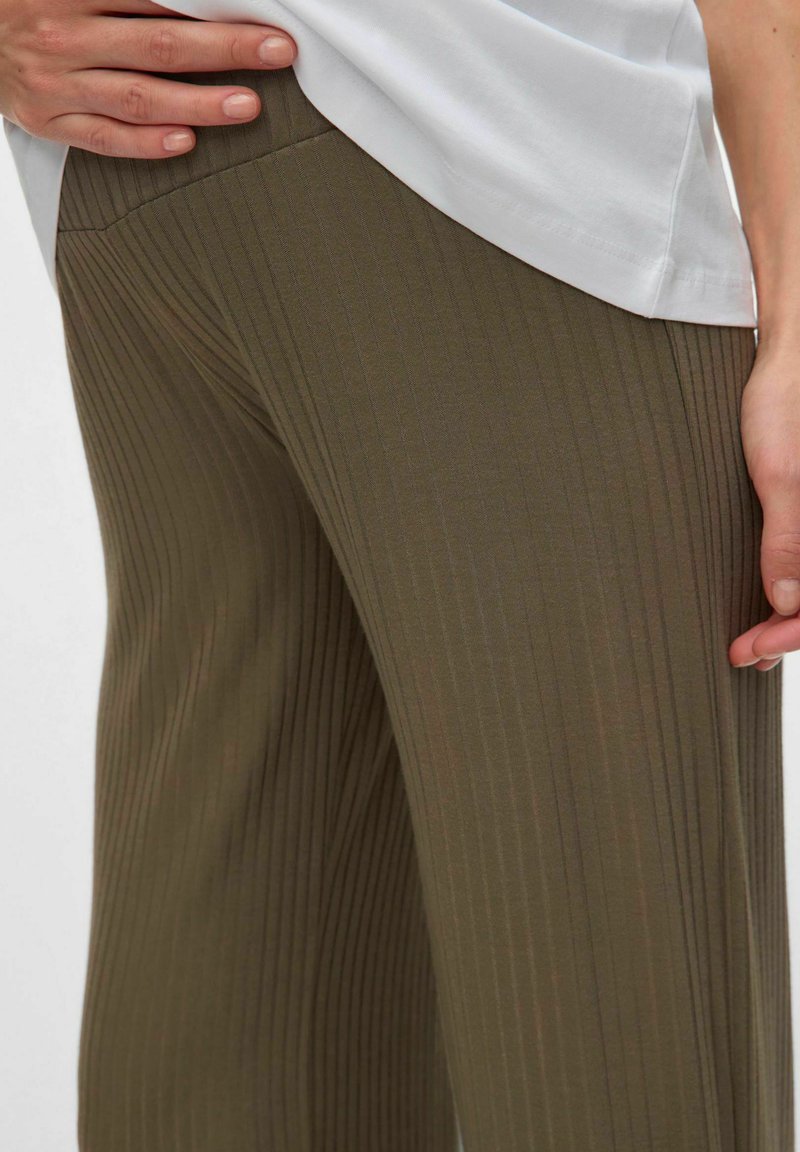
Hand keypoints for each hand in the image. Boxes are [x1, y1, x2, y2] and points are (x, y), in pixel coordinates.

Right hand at [0, 0, 296, 157]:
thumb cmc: (31, 4)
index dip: (213, 8)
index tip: (263, 16)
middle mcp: (66, 36)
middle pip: (160, 44)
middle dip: (226, 48)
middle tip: (276, 52)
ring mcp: (57, 82)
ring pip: (139, 96)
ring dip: (199, 103)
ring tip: (246, 105)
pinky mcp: (48, 120)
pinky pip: (105, 138)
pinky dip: (147, 143)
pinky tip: (187, 142)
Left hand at [729, 339, 799, 669]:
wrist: (789, 359)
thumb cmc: (787, 403)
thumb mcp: (782, 473)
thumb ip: (789, 537)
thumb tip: (786, 601)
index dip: (798, 633)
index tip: (755, 647)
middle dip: (793, 633)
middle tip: (745, 653)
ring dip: (795, 618)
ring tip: (754, 644)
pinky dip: (796, 591)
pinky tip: (773, 608)